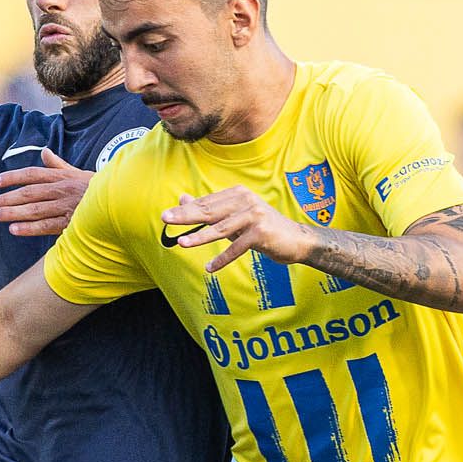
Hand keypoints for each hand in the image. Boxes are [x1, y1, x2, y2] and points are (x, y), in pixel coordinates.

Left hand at [0, 150, 91, 237]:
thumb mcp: (79, 172)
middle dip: (7, 198)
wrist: (122, 202)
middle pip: (28, 193)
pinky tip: (14, 229)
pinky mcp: (71, 223)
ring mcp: (65, 207)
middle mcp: (61, 190)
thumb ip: (59, 165)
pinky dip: (30, 228)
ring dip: (12, 212)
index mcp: (61, 177)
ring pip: (34, 209)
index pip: (32, 174)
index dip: (12, 177)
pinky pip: (46, 226)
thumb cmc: (99, 188)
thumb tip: (46, 152)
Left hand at [161, 186, 312, 272]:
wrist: (296, 240)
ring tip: (182, 243)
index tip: (167, 216)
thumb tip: (182, 200)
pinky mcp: (261, 233)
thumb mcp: (236, 218)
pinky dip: (223, 259)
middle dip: (187, 216)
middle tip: (166, 220)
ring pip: (221, 228)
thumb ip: (211, 209)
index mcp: (238, 194)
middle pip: (210, 211)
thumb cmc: (263, 229)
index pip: (207, 203)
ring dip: (200, 237)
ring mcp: (254, 216)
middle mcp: (246, 201)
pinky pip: (237, 247)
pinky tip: (210, 267)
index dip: (186, 210)